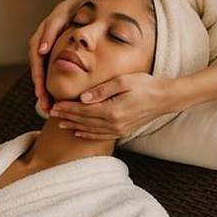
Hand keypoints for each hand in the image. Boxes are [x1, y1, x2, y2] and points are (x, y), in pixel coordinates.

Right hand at [29, 0, 86, 111]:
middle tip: (44, 103)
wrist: (92, 2)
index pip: (36, 53)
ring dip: (43, 89)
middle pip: (38, 66)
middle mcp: (44, 40)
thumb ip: (52, 30)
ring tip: (48, 106)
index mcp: (45, 30)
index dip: (38, 72)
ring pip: (43, 71)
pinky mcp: (55, 53)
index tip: (40, 89)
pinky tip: (54, 98)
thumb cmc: (81, 6)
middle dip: (39, 86)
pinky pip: (49, 70)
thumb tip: (42, 51)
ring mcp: (49, 47)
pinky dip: (50, 84)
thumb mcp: (65, 14)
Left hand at [50, 73, 175, 139]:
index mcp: (112, 110)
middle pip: (84, 121)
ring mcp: (119, 130)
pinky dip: (87, 134)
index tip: (54, 105)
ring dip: (74, 126)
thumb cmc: (145, 85)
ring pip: (90, 130)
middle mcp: (114, 124)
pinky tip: (78, 132)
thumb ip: (102, 90)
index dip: (67, 108)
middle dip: (66, 117)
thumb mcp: (123, 81)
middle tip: (51, 113)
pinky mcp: (123, 132)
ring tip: (60, 123)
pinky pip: (100, 136)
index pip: (83, 110)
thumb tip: (83, 98)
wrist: (165, 98)